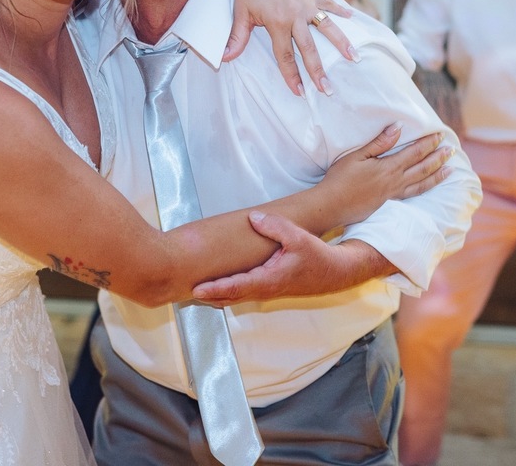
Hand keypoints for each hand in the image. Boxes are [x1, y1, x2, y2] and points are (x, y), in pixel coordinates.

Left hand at [192, 215, 391, 304]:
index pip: (235, 287)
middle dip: (205, 295)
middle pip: (228, 297)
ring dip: (213, 295)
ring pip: (233, 297)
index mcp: (268, 280)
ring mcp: (265, 291)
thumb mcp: (298, 238)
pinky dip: (224, 292)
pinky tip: (213, 286)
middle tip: (180, 291)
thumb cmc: (318, 256)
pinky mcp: (267, 288)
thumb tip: (254, 217)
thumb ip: (275, 227)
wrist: (336, 273)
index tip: (195, 289)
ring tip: (189, 289)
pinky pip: (241, 292)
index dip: (214, 288)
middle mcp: (264, 290)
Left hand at [227, 0, 354, 95]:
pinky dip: (340, 9)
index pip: (285, 55)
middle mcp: (296, 15)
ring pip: (327, 27)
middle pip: (309, 48)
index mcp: (278, 23)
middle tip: (327, 89)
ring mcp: (307, 3)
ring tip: (354, 58)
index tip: (299, 92)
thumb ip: (237, 38)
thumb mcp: (240, 13)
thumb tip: (225, 59)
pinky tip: (352, 17)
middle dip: (318, 71)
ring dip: (341, 43)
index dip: (292, 75)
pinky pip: (329, 3)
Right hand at [324, 123, 452, 226]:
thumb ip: (379, 143)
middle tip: (451, 150)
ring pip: (422, 183)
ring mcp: (393, 194)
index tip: (440, 135)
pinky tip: (428, 186)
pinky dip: (425, 188)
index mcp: (388, 167)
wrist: (332, 205)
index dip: (429, 143)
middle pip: (423, 168)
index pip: (415, 153)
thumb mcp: (356, 156)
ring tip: (450, 170)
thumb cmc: (340, 178)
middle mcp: (395, 181)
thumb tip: (398, 128)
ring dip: (437, 175)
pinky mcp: (389, 203)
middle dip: (438, 158)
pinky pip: (413, 194)